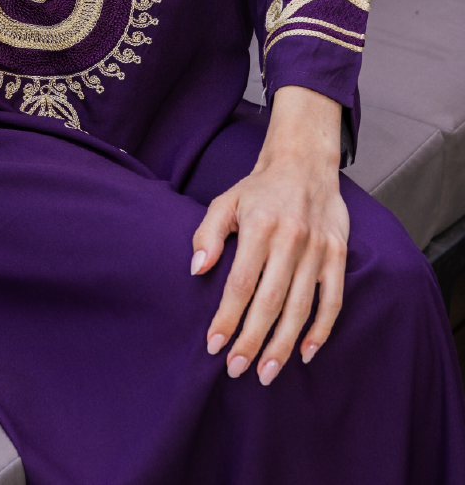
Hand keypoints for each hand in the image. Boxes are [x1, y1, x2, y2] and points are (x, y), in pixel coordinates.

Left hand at [191, 85, 349, 385]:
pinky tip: (306, 353)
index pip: (240, 282)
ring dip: (283, 344)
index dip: (227, 316)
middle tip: (237, 369)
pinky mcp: (337, 254)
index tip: (213, 344)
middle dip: (252, 340)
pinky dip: (321, 330)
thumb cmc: (259, 189)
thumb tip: (197, 269)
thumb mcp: (225, 201)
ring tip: (266, 373)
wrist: (304, 163)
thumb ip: (208, 233)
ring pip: (301, 307)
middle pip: (270, 301)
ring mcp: (317, 249)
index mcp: (259, 226)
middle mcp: (290, 239)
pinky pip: (332, 300)